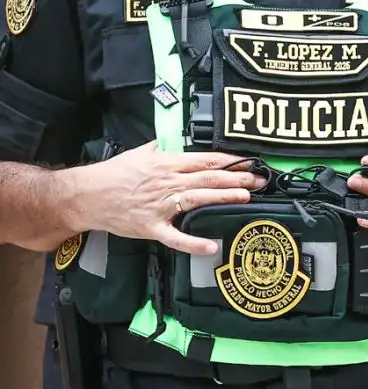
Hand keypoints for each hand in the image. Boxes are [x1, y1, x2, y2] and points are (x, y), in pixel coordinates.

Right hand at [67, 142, 264, 255]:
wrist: (85, 195)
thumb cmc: (113, 174)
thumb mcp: (141, 152)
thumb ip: (162, 148)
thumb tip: (175, 142)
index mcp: (168, 164)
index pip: (207, 160)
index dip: (231, 161)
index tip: (251, 162)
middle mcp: (168, 182)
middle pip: (208, 178)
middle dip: (237, 178)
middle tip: (261, 180)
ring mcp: (160, 205)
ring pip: (197, 199)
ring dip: (223, 197)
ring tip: (246, 197)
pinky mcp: (151, 227)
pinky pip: (174, 237)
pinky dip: (192, 242)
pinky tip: (211, 246)